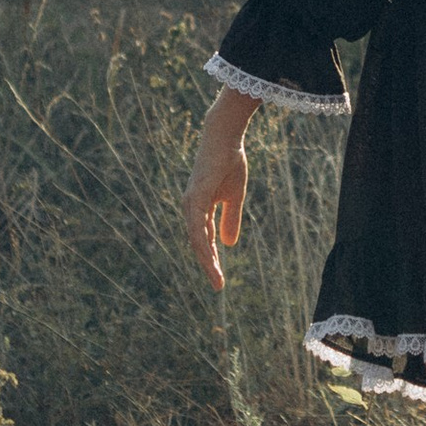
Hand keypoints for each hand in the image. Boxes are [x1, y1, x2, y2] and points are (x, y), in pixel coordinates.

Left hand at [184, 87, 253, 286]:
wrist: (225, 139)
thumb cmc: (229, 163)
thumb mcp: (234, 197)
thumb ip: (230, 219)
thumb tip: (228, 244)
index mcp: (199, 208)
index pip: (203, 240)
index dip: (211, 259)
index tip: (220, 278)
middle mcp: (191, 208)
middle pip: (198, 244)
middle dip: (208, 266)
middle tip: (218, 286)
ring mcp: (191, 203)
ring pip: (196, 240)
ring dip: (206, 261)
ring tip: (216, 280)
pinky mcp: (195, 198)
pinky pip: (198, 228)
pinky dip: (204, 245)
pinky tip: (211, 259)